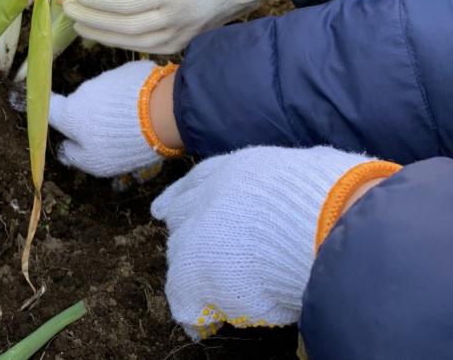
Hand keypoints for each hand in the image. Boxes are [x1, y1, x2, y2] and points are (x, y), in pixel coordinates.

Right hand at [48, 61, 180, 177]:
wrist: (162, 112)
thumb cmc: (122, 143)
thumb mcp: (95, 162)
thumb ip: (75, 155)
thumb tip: (66, 148)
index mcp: (71, 114)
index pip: (49, 108)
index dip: (46, 111)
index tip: (48, 113)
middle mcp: (84, 91)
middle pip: (82, 104)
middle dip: (92, 116)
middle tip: (111, 135)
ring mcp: (107, 77)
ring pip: (105, 94)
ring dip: (113, 107)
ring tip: (135, 124)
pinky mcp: (129, 70)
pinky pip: (124, 85)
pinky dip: (131, 96)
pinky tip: (147, 110)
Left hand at [64, 0, 279, 53]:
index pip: (125, 2)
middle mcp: (177, 20)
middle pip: (121, 27)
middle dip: (89, 15)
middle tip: (66, 0)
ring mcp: (178, 36)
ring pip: (127, 41)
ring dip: (96, 29)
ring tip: (74, 14)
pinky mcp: (177, 43)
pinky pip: (138, 44)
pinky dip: (113, 36)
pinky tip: (95, 26)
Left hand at [151, 146, 384, 338]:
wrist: (326, 222)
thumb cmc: (333, 200)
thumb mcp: (307, 175)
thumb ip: (291, 187)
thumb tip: (308, 191)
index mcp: (237, 170)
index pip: (197, 182)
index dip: (181, 198)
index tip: (163, 210)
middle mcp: (209, 197)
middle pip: (182, 218)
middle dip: (189, 236)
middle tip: (201, 258)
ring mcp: (197, 233)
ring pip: (180, 256)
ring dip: (196, 275)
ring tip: (214, 292)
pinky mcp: (195, 272)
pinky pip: (184, 299)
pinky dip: (195, 314)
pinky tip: (203, 326)